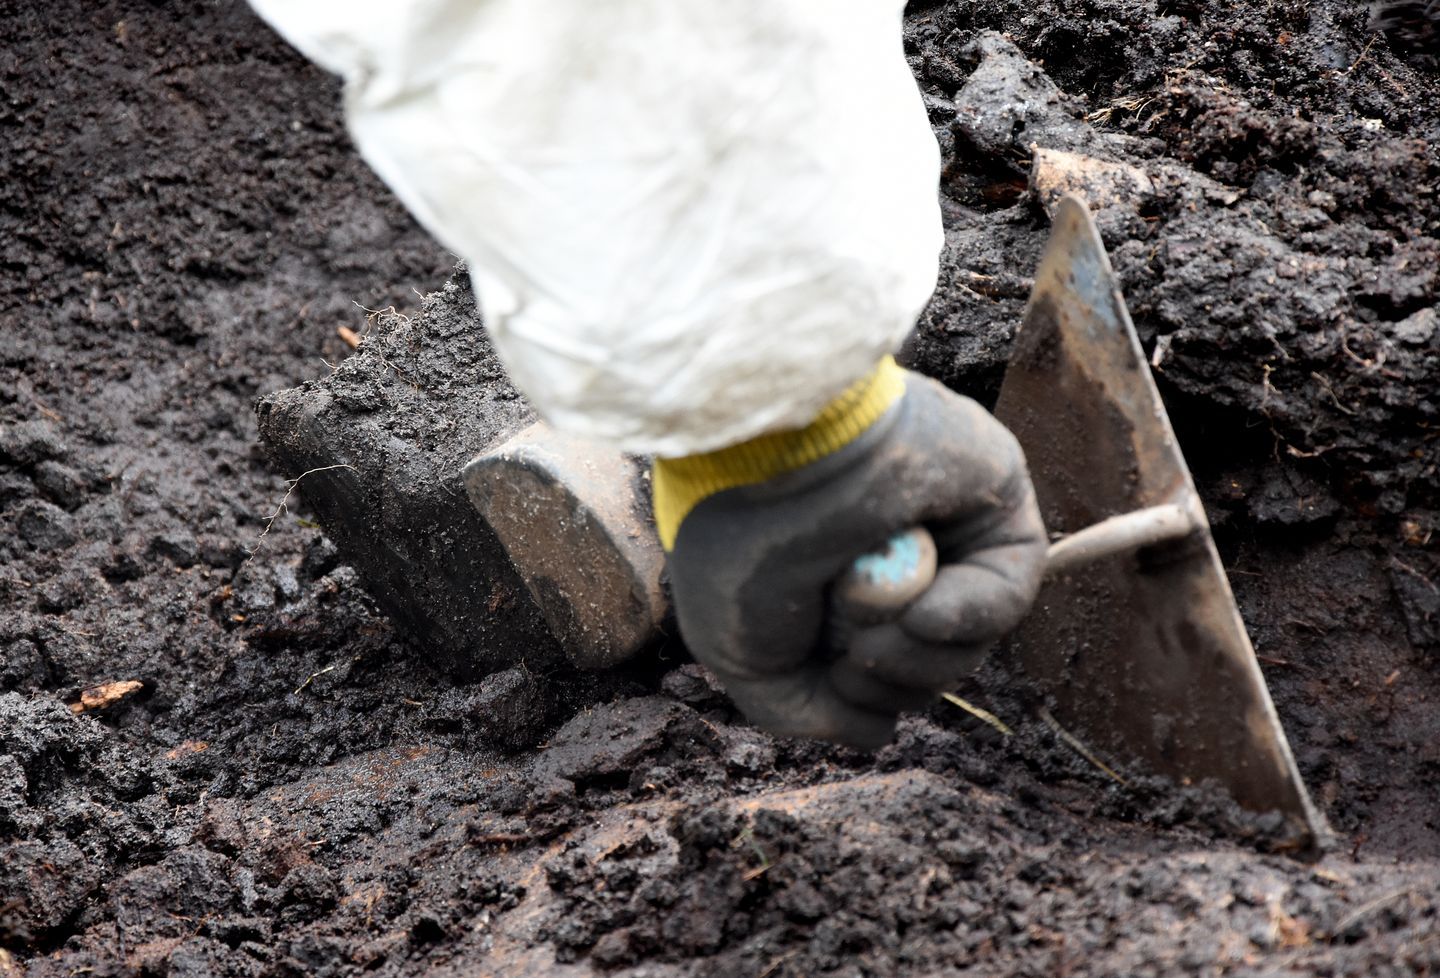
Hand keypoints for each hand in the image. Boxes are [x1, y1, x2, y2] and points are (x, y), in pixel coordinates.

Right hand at [666, 372, 1046, 749]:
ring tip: (871, 620)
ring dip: (919, 653)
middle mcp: (890, 556)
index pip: (873, 669)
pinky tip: (925, 610)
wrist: (769, 459)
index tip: (826, 678)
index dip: (855, 694)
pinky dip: (969, 617)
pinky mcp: (992, 499)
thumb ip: (803, 712)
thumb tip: (877, 729)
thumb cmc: (741, 546)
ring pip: (966, 640)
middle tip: (849, 653)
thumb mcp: (743, 659)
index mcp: (829, 582)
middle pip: (924, 664)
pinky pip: (1010, 592)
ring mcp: (944, 527)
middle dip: (885, 679)